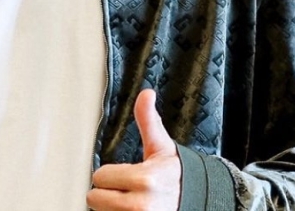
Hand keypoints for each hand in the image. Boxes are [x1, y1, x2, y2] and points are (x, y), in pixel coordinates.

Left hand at [86, 89, 181, 210]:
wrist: (199, 202)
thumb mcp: (162, 147)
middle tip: (126, 189)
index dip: (109, 173)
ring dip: (111, 208)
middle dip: (107, 192)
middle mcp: (140, 206)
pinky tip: (129, 210)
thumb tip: (146, 94)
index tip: (125, 174)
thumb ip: (148, 121)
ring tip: (130, 201)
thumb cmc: (177, 177)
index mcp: (145, 180)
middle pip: (95, 199)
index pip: (99, 177)